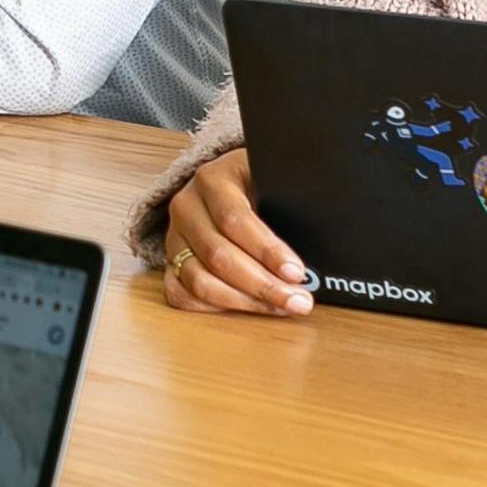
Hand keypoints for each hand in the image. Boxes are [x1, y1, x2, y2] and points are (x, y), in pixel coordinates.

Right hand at [162, 149, 311, 315]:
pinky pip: (181, 295)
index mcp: (212, 179)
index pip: (235, 220)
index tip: (297, 272)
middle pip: (219, 256)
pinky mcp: (170, 263)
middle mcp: (186, 207)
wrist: (225, 180)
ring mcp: (174, 238)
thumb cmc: (257, 181)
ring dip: (244, 302)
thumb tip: (316, 244)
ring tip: (280, 308)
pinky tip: (246, 309)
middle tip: (298, 300)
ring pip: (200, 281)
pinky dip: (214, 308)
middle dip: (263, 285)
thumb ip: (288, 201)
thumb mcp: (272, 177)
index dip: (268, 251)